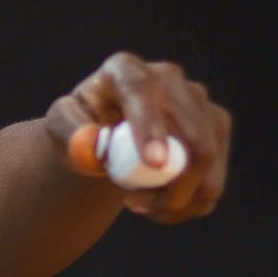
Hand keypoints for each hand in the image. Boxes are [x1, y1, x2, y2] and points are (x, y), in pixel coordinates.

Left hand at [45, 51, 231, 222]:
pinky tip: (159, 205)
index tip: (154, 163)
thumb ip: (70, 132)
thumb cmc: (79, 129)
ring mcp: (198, 100)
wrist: (104, 136)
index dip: (151, 126)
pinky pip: (214, 176)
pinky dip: (188, 204)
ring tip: (139, 205)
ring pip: (208, 159)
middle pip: (191, 133)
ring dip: (176, 198)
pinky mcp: (216, 125)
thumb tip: (92, 143)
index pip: (142, 91)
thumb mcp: (62, 128)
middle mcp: (168, 77)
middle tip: (135, 206)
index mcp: (124, 70)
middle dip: (171, 182)